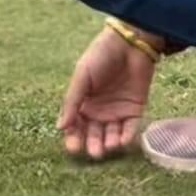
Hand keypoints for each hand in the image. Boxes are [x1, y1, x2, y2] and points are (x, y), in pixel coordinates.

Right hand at [58, 26, 155, 160]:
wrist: (129, 44)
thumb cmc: (101, 56)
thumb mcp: (82, 76)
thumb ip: (72, 101)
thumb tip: (60, 127)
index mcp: (83, 102)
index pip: (76, 126)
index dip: (74, 137)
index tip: (73, 147)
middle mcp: (99, 110)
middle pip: (94, 134)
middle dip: (93, 144)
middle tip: (94, 152)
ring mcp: (117, 112)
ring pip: (112, 134)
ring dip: (109, 143)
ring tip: (109, 145)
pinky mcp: (135, 111)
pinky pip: (130, 128)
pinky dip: (126, 136)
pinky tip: (122, 141)